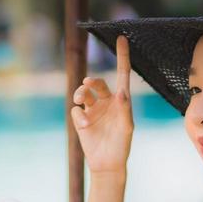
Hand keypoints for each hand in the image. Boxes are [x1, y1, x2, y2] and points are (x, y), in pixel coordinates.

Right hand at [71, 35, 133, 174]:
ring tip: (80, 100)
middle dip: (91, 82)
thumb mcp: (127, 128)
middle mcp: (106, 102)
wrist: (106, 164)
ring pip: (83, 93)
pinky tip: (84, 125)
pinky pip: (76, 110)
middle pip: (96, 83)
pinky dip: (78, 115)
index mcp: (121, 101)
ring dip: (80, 94)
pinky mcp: (81, 120)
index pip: (122, 74)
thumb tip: (121, 91)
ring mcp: (93, 110)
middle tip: (87, 85)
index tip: (122, 38)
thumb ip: (125, 109)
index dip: (122, 56)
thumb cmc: (121, 146)